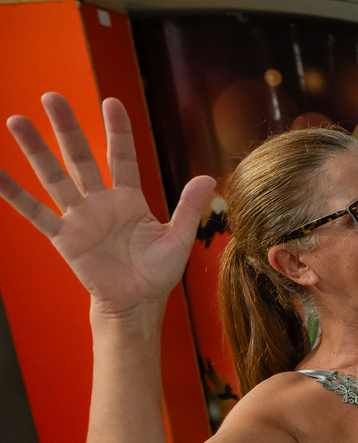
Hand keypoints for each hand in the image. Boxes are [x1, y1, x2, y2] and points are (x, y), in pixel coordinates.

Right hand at [0, 93, 214, 317]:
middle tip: (51, 96)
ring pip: (54, 177)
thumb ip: (189, 207)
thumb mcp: (178, 238)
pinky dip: (14, 194)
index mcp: (129, 200)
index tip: (111, 102)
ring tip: (16, 121)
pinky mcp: (64, 237)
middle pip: (80, 157)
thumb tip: (209, 177)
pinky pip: (36, 212)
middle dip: (66, 128)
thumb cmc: (157, 273)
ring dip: (35, 150)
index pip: (121, 157)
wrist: (137, 303)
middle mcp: (100, 202)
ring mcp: (79, 218)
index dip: (117, 130)